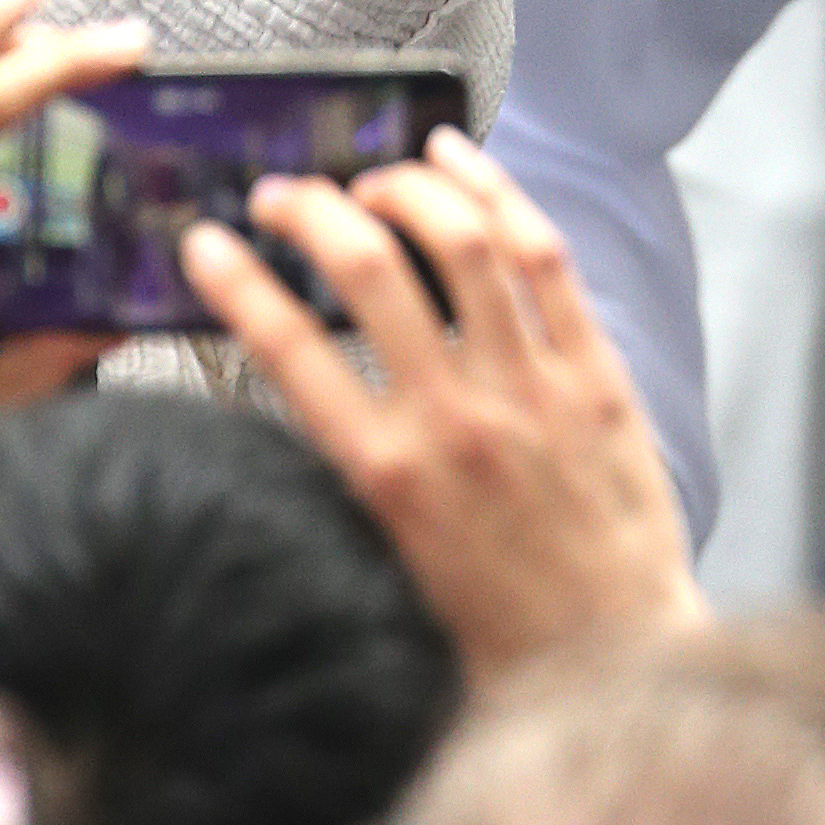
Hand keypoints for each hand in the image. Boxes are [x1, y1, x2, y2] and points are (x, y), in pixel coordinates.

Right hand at [180, 125, 706, 682]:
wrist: (620, 667)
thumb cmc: (494, 624)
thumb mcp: (386, 560)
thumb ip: (343, 471)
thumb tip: (292, 382)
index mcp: (390, 476)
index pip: (288, 348)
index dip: (233, 281)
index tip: (204, 244)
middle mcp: (458, 421)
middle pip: (371, 270)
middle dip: (312, 209)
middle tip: (282, 196)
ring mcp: (534, 390)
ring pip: (465, 242)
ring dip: (405, 190)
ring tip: (371, 180)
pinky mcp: (595, 376)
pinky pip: (544, 259)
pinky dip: (496, 191)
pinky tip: (455, 158)